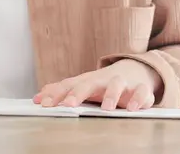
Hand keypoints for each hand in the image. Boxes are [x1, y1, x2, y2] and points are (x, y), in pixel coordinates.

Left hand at [34, 59, 162, 110]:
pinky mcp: (140, 89)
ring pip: (116, 85)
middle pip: (88, 84)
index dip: (55, 95)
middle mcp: (102, 80)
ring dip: (111, 96)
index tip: (44, 104)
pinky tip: (132, 108)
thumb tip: (38, 97)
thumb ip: (61, 92)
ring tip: (106, 109)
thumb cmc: (103, 82)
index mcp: (86, 81)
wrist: (135, 70)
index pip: (67, 86)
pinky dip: (138, 99)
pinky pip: (141, 93)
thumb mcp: (83, 85)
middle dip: (77, 93)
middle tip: (68, 105)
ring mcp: (122, 83)